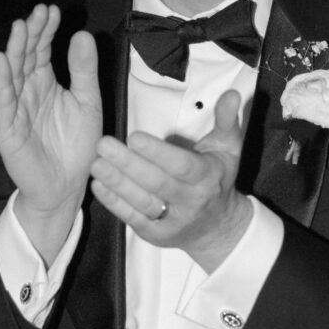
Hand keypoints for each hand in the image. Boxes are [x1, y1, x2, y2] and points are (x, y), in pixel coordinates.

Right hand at [0, 4, 102, 224]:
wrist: (67, 187)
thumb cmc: (76, 146)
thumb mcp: (88, 102)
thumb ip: (84, 70)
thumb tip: (81, 34)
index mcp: (45, 83)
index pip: (42, 50)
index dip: (46, 30)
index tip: (52, 11)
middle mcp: (27, 92)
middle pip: (26, 56)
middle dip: (31, 33)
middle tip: (39, 11)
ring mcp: (15, 109)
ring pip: (12, 73)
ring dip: (15, 50)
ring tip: (20, 27)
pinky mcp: (8, 129)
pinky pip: (3, 101)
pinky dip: (1, 81)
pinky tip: (2, 60)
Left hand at [89, 88, 252, 269]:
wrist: (218, 228)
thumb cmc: (218, 178)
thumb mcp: (228, 148)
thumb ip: (225, 119)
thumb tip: (232, 93)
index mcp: (208, 178)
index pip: (182, 165)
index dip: (157, 152)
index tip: (134, 136)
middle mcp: (191, 202)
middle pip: (157, 183)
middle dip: (128, 164)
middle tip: (103, 144)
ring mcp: (173, 222)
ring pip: (142, 202)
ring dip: (116, 183)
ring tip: (96, 163)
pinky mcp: (156, 235)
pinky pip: (132, 218)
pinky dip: (114, 202)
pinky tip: (99, 185)